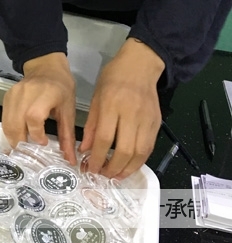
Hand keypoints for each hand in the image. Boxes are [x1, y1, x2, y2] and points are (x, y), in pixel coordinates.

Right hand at [0, 52, 76, 162]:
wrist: (46, 68)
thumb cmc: (62, 88)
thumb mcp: (69, 110)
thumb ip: (67, 136)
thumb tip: (70, 159)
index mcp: (45, 94)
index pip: (33, 117)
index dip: (36, 134)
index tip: (43, 143)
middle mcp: (26, 93)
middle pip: (16, 123)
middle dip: (22, 142)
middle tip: (30, 152)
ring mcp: (13, 94)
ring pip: (7, 123)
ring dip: (13, 139)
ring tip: (23, 148)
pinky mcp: (7, 97)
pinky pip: (5, 118)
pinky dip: (10, 130)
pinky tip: (19, 136)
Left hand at [80, 38, 164, 178]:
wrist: (140, 66)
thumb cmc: (113, 79)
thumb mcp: (96, 97)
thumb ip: (92, 125)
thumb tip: (85, 149)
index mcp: (112, 106)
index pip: (105, 138)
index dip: (97, 157)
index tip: (90, 167)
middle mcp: (132, 114)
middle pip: (125, 149)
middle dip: (113, 167)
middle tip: (103, 175)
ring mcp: (147, 120)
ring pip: (140, 152)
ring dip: (128, 169)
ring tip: (116, 176)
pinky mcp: (157, 123)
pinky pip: (149, 147)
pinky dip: (140, 160)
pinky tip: (130, 165)